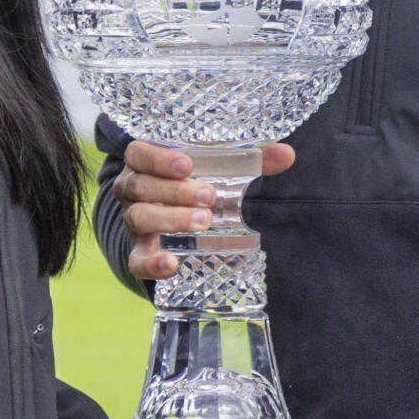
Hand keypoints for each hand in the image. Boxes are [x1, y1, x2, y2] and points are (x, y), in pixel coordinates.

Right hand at [111, 139, 295, 282]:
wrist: (167, 211)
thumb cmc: (191, 180)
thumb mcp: (214, 165)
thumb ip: (248, 159)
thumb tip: (286, 155)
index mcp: (143, 162)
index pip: (137, 154)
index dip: (157, 159)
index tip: (187, 164)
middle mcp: (131, 190)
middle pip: (140, 187)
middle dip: (175, 191)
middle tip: (210, 197)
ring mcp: (133, 222)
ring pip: (139, 218)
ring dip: (170, 219)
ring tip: (203, 221)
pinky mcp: (139, 252)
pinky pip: (135, 261)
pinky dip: (151, 264)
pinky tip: (172, 263)